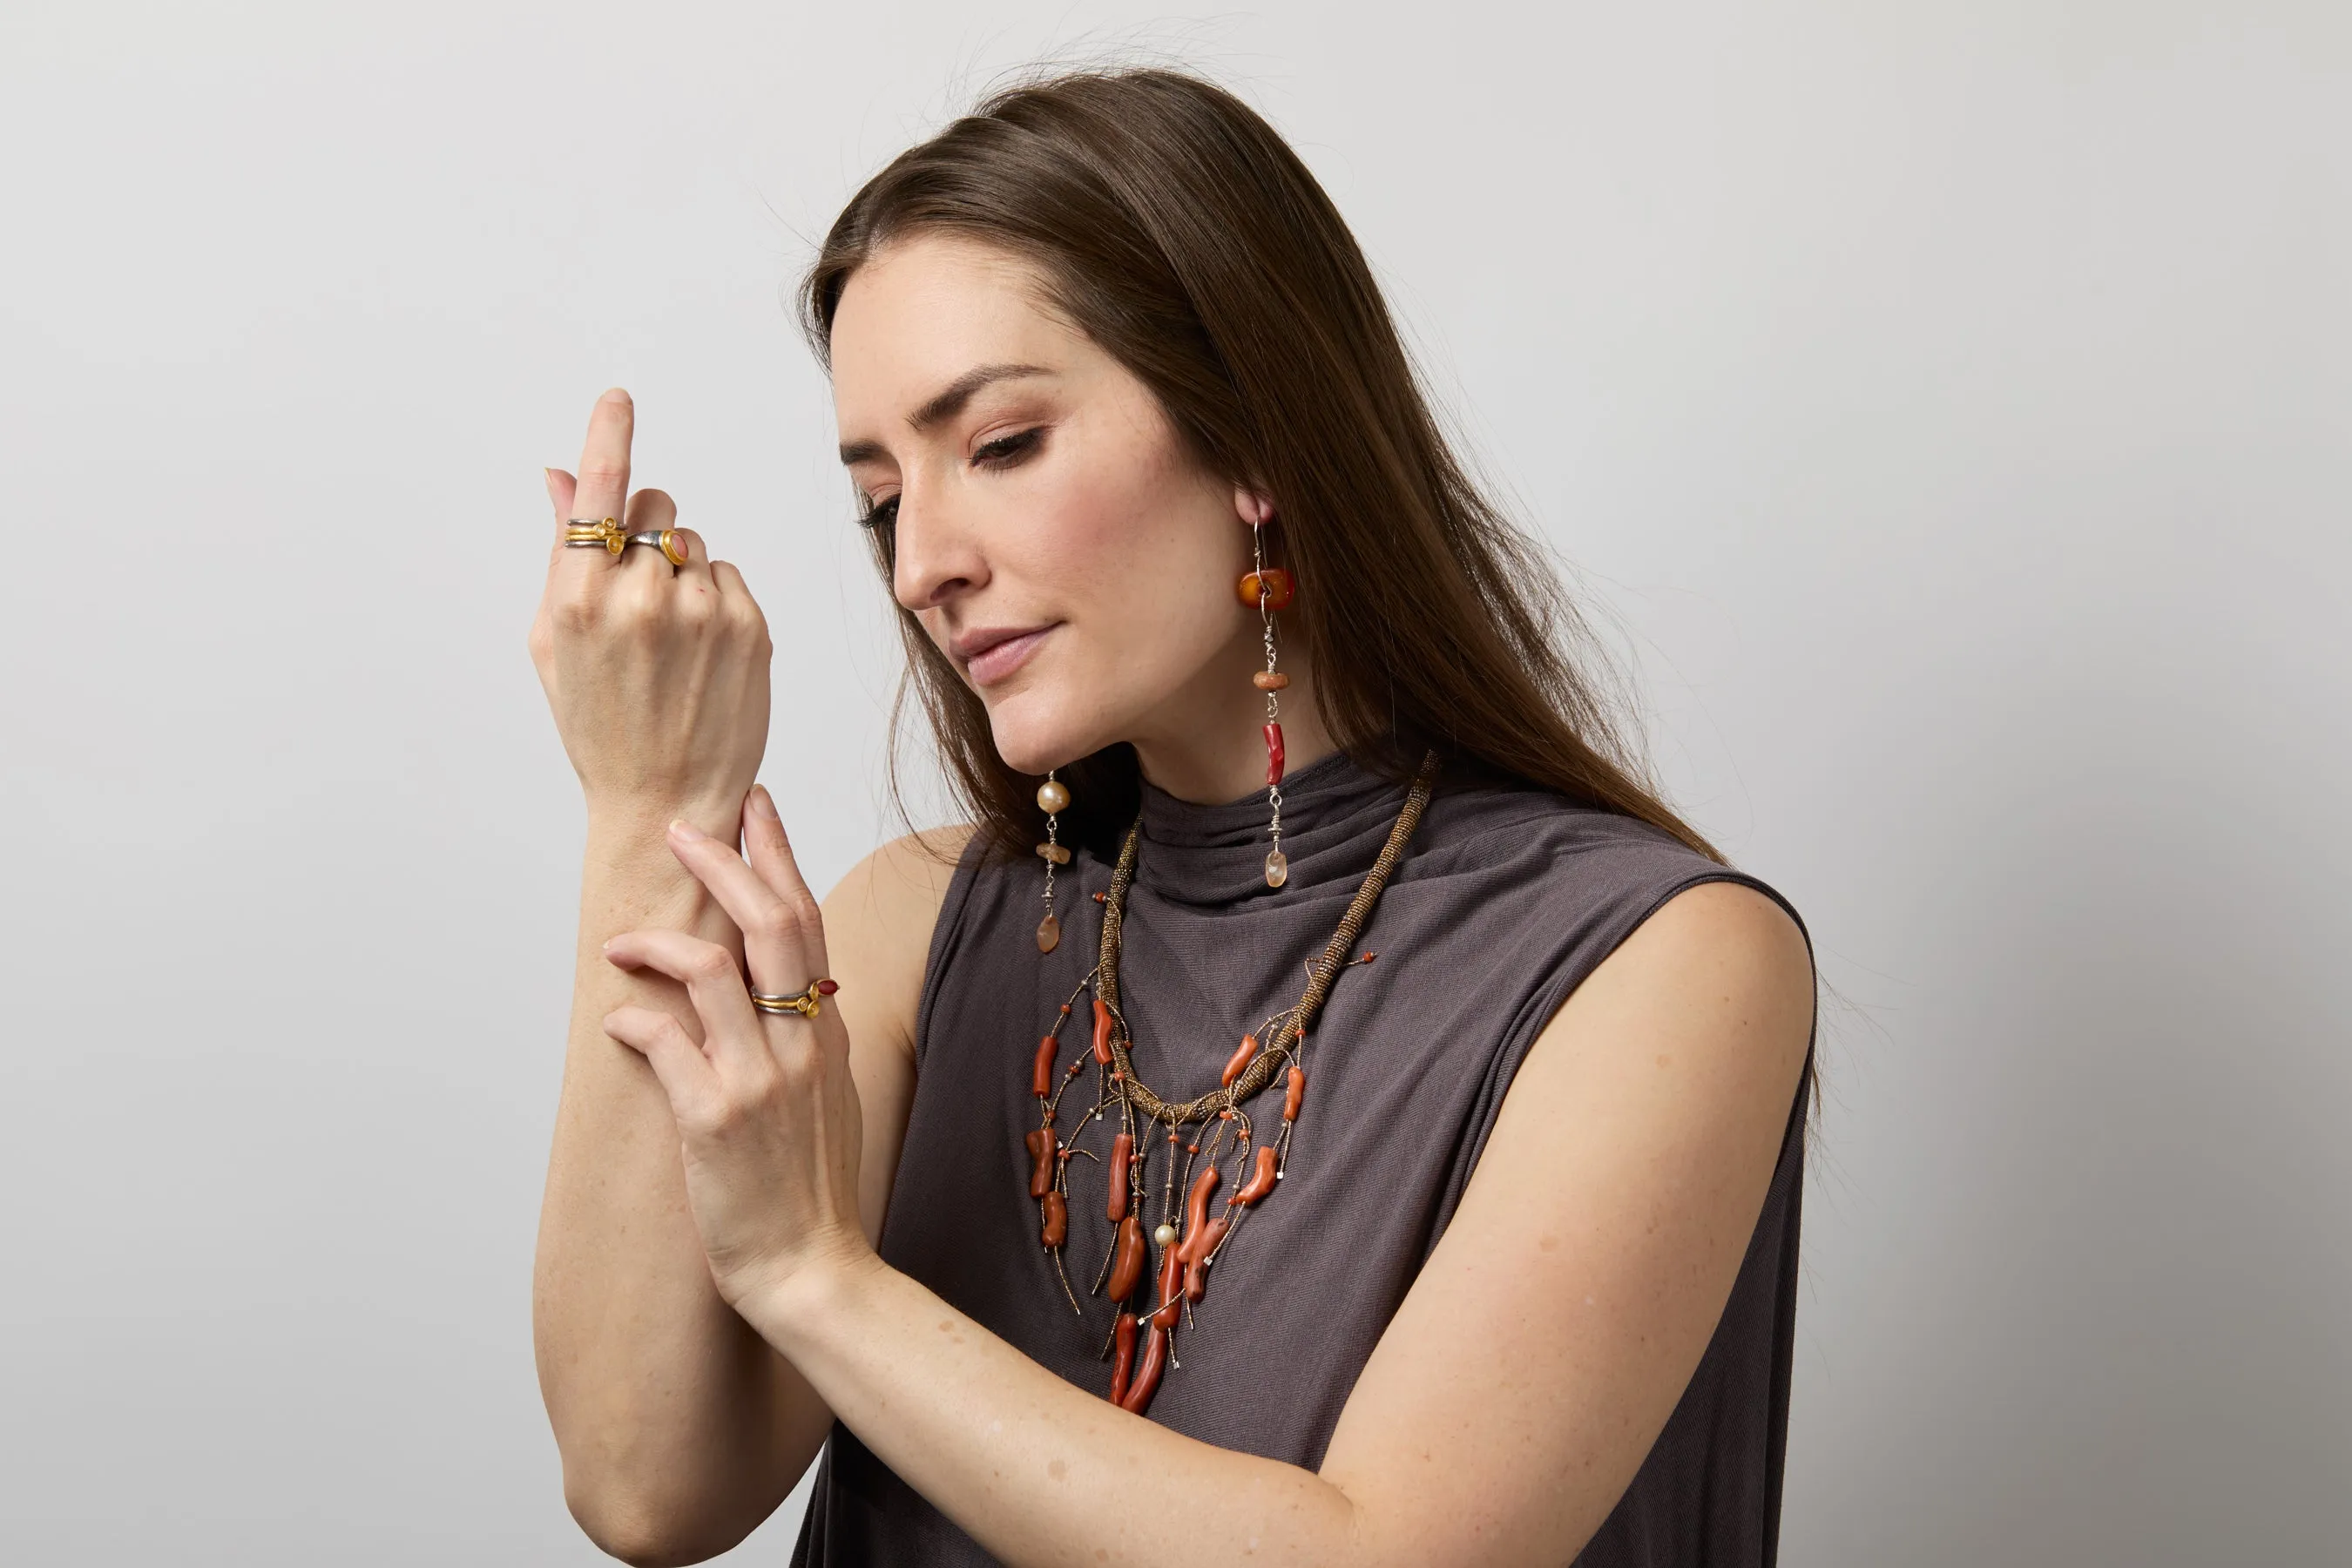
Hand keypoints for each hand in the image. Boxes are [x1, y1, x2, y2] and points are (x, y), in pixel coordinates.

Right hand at [528, 389, 771, 828]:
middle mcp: (641, 597)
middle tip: (636, 594)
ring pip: (692, 544)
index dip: (609, 437)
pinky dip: (716, 600)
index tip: (619, 399)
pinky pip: (728, 576)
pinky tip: (703, 654)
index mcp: (578, 600)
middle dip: (642, 535)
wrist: (666, 801)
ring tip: (670, 640)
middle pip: (653, 509)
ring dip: (680, 572)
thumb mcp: (555, 643)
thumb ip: (562, 554)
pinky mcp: (750, 626)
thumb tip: (563, 474)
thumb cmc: (599, 726)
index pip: (600, 492)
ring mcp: (702, 610)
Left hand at [599, 788, 872, 1307]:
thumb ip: (810, 1043)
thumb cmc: (815, 1197)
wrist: (815, 1272)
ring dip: (656, 939)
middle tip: (682, 828)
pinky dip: (633, 1019)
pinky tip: (617, 1018)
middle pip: (771, 921)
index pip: (808, 921)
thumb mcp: (831, 1103)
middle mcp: (801, 1044)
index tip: (754, 809)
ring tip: (620, 938)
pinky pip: (663, 1041)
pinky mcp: (715, 1117)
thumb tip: (794, 998)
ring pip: (710, 968)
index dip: (778, 857)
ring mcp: (760, 1078)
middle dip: (723, 861)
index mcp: (826, 1035)